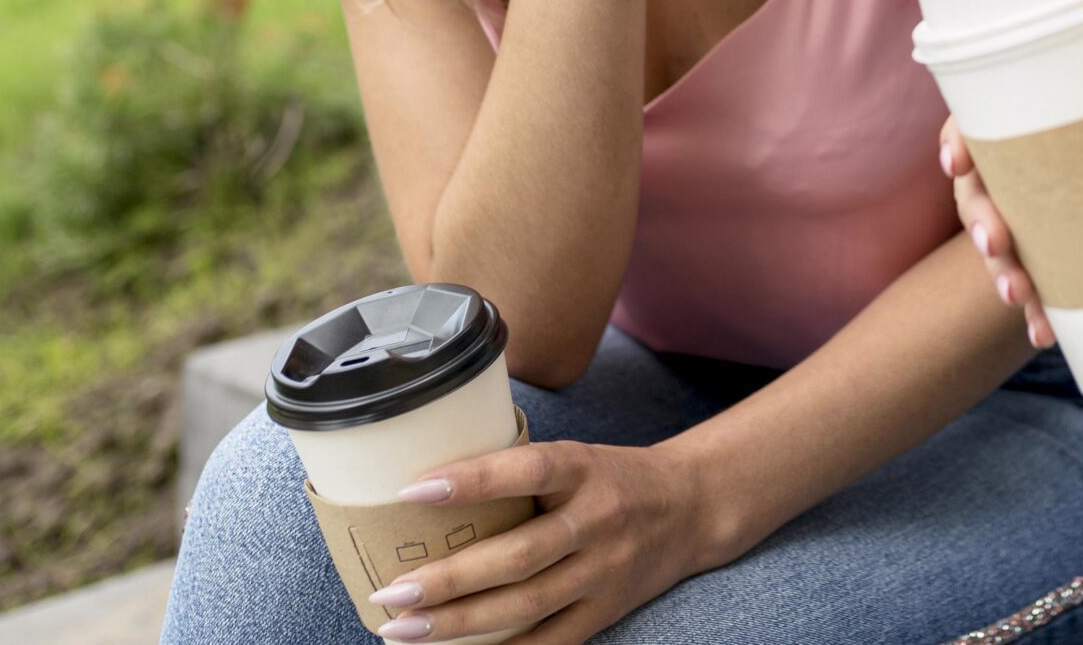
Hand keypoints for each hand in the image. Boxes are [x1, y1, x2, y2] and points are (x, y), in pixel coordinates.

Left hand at [361, 437, 719, 642]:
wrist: (692, 507)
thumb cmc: (613, 477)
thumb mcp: (576, 455)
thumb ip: (519, 470)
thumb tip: (426, 483)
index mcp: (584, 470)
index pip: (527, 470)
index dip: (471, 480)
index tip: (412, 490)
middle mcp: (597, 520)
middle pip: (517, 556)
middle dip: (447, 579)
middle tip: (390, 592)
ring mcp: (604, 571)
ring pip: (525, 606)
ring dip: (458, 622)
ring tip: (403, 629)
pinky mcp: (606, 610)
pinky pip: (549, 641)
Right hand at [941, 74, 1082, 349]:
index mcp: (1053, 116)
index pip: (984, 120)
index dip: (959, 139)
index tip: (957, 163)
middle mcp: (1039, 167)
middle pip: (982, 189)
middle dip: (978, 219)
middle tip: (994, 243)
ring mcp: (1050, 217)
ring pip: (1001, 244)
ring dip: (1000, 271)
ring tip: (1019, 295)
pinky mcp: (1074, 258)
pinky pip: (1044, 287)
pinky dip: (1041, 311)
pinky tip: (1046, 333)